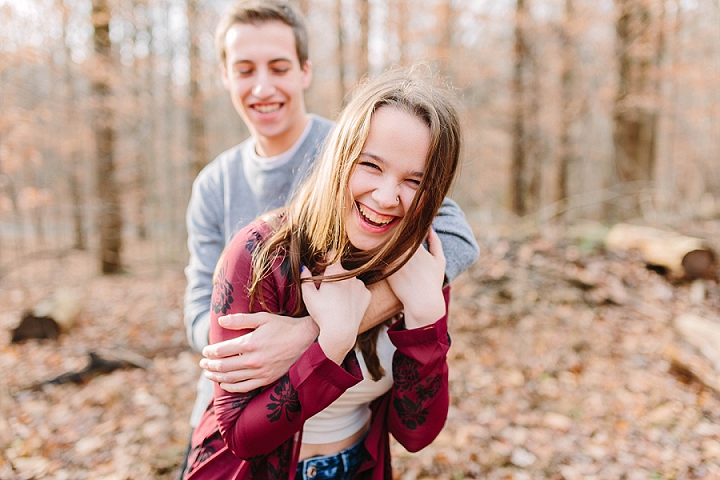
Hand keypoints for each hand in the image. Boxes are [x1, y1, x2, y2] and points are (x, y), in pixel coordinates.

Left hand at [201, 312, 318, 391]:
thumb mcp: (262, 318)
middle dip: (209, 365)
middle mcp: (253, 360)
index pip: (222, 350)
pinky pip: (244, 387)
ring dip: (216, 377)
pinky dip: (231, 387)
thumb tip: (220, 321)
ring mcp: (260, 372)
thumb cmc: (282, 326)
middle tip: (202, 363)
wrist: (304, 339)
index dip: (210, 351)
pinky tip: (224, 384)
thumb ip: (240, 319)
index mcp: (250, 343)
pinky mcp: (267, 379)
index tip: (205, 350)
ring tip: (208, 374)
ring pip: (231, 378)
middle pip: (223, 366)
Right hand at [301, 260, 370, 363]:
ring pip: (350, 280)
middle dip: (334, 276)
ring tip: (337, 301)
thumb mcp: (308, 296)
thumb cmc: (322, 314)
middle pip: (341, 269)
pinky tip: (346, 305)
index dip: (327, 259)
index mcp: (336, 271)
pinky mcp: (367, 295)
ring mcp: (361, 285)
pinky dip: (353, 295)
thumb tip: (304, 268)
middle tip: (327, 290)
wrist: (341, 331)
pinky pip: (359, 290)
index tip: (323, 267)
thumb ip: (305, 279)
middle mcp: (351, 275)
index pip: (333, 255)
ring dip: (344, 285)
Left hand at [386, 228, 445, 328]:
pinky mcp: (386, 270)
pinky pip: (378, 259)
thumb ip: (436, 242)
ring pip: (383, 246)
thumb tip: (430, 228)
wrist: (423, 302)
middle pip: (392, 235)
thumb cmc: (432, 282)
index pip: (405, 229)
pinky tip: (377, 260)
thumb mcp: (439, 261)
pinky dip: (377, 258)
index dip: (400, 229)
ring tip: (378, 246)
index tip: (398, 231)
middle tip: (386, 237)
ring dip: (381, 245)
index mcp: (417, 245)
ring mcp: (394, 260)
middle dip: (389, 235)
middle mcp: (405, 250)